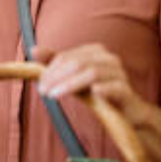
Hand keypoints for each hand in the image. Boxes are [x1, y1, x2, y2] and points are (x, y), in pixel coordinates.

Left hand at [33, 44, 152, 124]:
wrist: (127, 111)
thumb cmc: (98, 92)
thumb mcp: (74, 78)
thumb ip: (55, 63)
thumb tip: (33, 50)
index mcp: (95, 52)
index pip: (67, 57)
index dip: (50, 70)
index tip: (40, 85)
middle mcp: (109, 59)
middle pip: (78, 63)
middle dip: (57, 76)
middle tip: (43, 91)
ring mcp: (119, 74)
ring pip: (93, 73)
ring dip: (70, 84)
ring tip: (54, 95)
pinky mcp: (126, 91)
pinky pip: (115, 87)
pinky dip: (103, 88)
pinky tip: (93, 93)